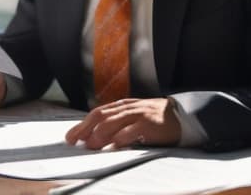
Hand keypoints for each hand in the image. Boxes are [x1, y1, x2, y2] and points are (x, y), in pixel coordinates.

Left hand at [65, 98, 180, 149]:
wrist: (180, 115)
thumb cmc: (152, 119)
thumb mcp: (132, 117)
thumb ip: (115, 123)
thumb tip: (93, 137)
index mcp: (121, 106)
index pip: (97, 113)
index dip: (82, 124)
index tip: (70, 137)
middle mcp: (127, 108)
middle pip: (102, 115)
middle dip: (86, 128)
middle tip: (75, 141)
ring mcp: (138, 115)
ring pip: (115, 121)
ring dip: (100, 133)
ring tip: (91, 144)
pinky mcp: (150, 124)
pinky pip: (134, 129)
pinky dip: (123, 136)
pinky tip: (115, 144)